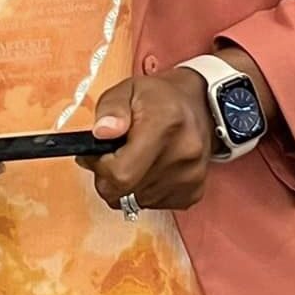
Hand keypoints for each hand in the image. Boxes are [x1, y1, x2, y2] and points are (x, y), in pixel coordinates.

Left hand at [77, 68, 214, 212]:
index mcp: (164, 125)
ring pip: (137, 201)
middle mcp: (183, 155)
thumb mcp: (127, 90)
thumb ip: (110, 109)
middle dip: (107, 179)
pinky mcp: (193, 193)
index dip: (100, 167)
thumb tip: (101, 134)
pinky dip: (142, 190)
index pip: (121, 172)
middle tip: (109, 157)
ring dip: (125, 185)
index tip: (96, 153)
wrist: (198, 109)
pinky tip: (147, 168)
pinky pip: (153, 204)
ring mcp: (190, 177)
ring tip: (131, 158)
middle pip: (127, 192)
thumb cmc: (158, 98)